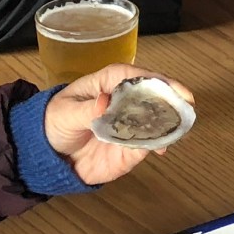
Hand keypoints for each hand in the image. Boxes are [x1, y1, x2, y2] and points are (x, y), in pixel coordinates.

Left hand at [44, 64, 195, 184]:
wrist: (47, 155)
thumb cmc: (53, 122)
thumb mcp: (66, 113)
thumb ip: (86, 109)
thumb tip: (106, 101)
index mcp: (109, 83)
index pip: (138, 77)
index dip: (159, 81)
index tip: (176, 89)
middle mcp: (125, 102)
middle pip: (154, 97)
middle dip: (172, 101)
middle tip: (186, 108)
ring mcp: (130, 125)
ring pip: (156, 120)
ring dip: (169, 123)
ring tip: (178, 127)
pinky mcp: (130, 148)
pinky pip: (148, 144)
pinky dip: (158, 144)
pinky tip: (162, 147)